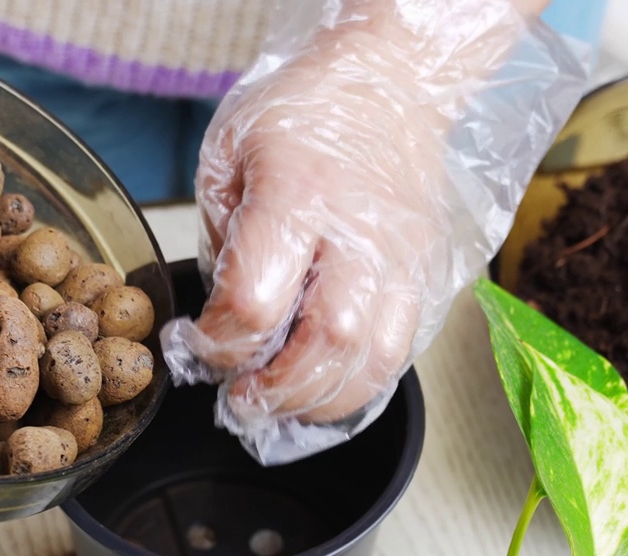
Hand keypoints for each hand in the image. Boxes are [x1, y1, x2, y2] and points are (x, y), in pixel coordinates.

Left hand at [163, 0, 584, 462]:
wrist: (390, 80)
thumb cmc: (302, 111)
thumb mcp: (228, 153)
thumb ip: (223, 239)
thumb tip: (222, 319)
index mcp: (298, 189)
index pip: (257, 299)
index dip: (220, 343)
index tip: (200, 345)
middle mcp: (361, 227)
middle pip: (328, 340)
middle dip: (275, 389)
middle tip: (240, 400)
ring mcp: (404, 253)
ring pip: (376, 358)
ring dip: (321, 401)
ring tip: (281, 404)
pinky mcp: (427, 271)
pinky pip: (403, 349)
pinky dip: (361, 383)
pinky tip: (325, 384)